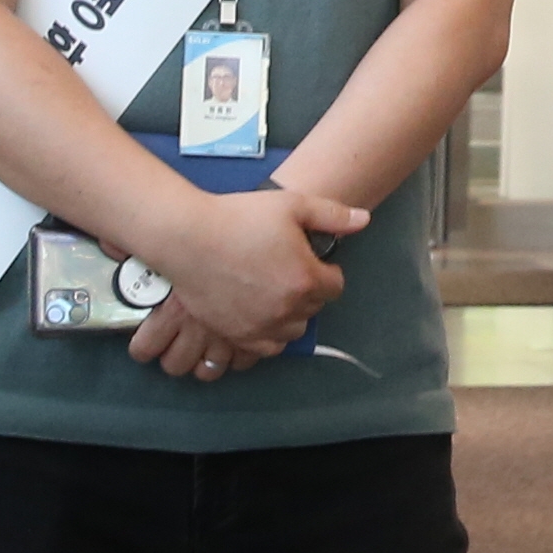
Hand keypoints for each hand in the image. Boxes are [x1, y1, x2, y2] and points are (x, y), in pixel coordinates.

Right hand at [122, 178, 361, 382]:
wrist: (188, 238)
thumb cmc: (239, 217)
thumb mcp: (292, 205)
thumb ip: (333, 215)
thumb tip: (364, 221)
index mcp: (307, 279)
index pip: (335, 286)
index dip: (326, 271)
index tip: (311, 261)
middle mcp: (288, 309)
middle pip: (314, 308)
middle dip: (308, 291)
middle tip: (288, 271)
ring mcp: (261, 326)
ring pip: (292, 331)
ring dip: (290, 315)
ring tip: (274, 293)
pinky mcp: (237, 335)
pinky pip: (267, 347)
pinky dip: (269, 334)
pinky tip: (260, 314)